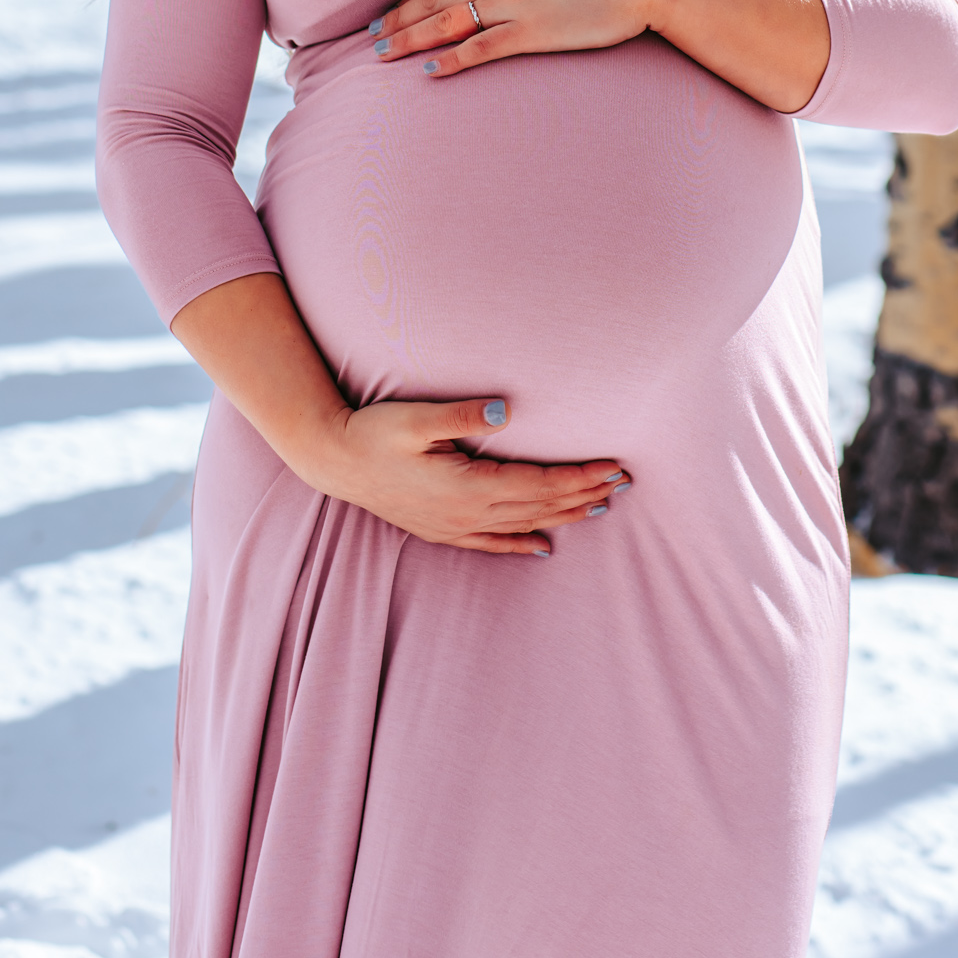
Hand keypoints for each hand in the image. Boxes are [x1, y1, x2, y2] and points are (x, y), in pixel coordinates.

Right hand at [314, 394, 630, 556]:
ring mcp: (455, 526)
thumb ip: (462, 414)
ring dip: (565, 515)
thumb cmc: (372, 432)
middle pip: (541, 506)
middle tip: (626, 482)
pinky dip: (523, 544)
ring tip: (602, 506)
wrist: (332, 460)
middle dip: (585, 493)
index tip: (615, 466)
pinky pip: (493, 544)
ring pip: (525, 525)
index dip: (580, 476)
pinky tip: (545, 547)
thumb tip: (506, 410)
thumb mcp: (415, 416)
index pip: (540, 483)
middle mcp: (468, 514)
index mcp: (468, 486)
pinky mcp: (442, 530)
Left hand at [370, 0, 659, 76]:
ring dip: (412, 37)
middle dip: (399, 17)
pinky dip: (453, 58)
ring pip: (450, 20)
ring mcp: (517, 2)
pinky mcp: (536, 30)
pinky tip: (430, 70)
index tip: (387, 11)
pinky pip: (484, 46)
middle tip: (370, 36)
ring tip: (384, 53)